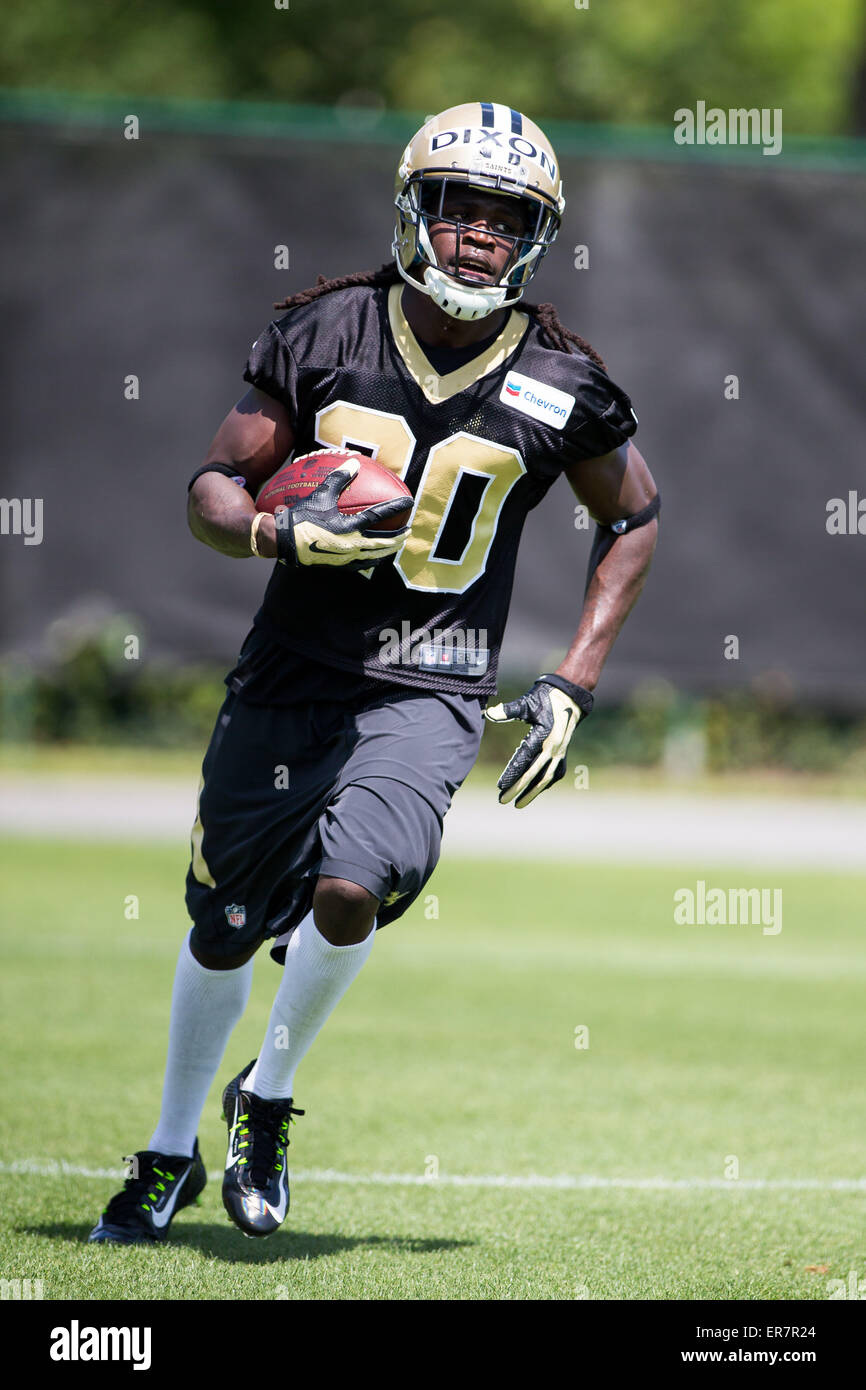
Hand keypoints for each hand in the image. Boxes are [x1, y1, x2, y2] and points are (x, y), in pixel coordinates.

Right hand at [274, 460, 410, 567]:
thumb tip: (354, 462)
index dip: (396, 507)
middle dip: (398, 537)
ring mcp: (347, 557)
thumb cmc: (302, 517)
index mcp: (351, 527)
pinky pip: (361, 565)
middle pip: (383, 542)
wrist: (284, 541)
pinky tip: (373, 559)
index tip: (409, 502)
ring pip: (375, 556)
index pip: (380, 515)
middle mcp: (353, 544)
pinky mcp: (339, 565)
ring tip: (396, 546)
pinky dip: (371, 561)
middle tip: (408, 531)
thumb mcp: (321, 494)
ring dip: (388, 550)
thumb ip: (339, 478)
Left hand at [484, 674, 593, 807]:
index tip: (500, 786)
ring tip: (518, 804)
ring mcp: (559, 752)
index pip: (524, 759)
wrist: (569, 696)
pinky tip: (534, 791)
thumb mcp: (526, 702)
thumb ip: (509, 710)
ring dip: (532, 792)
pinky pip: (554, 774)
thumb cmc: (544, 698)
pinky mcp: (562, 753)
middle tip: (502, 800)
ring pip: (546, 778)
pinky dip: (544, 784)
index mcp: (544, 736)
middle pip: (534, 774)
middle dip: (518, 789)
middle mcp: (553, 747)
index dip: (512, 773)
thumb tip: (489, 713)